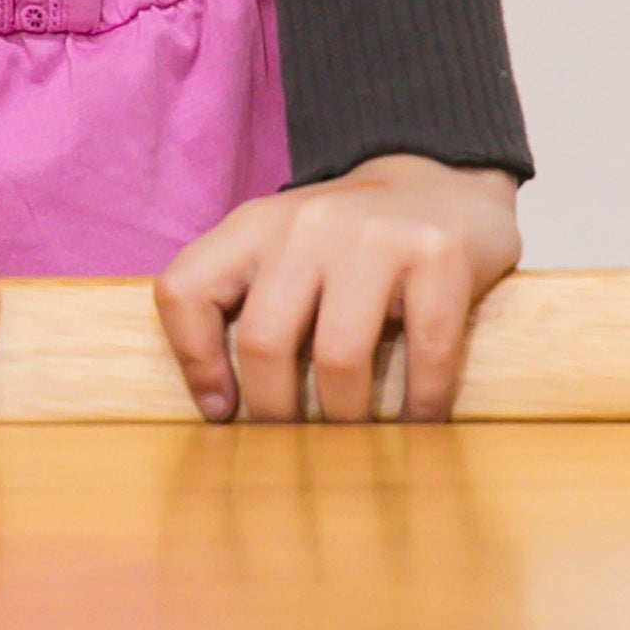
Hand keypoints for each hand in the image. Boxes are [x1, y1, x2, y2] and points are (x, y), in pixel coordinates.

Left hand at [155, 156, 522, 425]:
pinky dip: (420, 403)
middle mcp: (307, 223)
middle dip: (275, 412)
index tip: (222, 411)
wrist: (444, 184)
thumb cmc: (353, 244)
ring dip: (345, 417)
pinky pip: (424, 352)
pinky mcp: (438, 253)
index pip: (185, 291)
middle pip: (264, 340)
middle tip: (295, 445)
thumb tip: (223, 411)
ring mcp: (374, 234)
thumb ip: (250, 304)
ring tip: (353, 439)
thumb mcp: (284, 252)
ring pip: (338, 356)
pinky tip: (418, 420)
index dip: (193, 362)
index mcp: (254, 225)